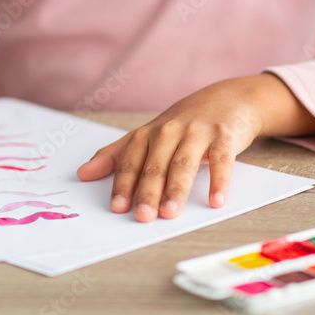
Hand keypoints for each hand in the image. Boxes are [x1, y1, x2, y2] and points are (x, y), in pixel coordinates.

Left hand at [76, 73, 314, 221]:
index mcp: (150, 132)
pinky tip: (216, 200)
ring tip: (170, 213)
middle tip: (143, 216)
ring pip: (184, 163)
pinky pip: (221, 160)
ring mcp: (199, 132)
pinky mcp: (225, 136)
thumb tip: (83, 173)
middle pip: (156, 164)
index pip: (132, 159)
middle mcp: (171, 130)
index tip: (118, 206)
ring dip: (177, 189)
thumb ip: (117, 154)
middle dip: (148, 191)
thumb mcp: (150, 133)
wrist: (231, 98)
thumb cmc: (186, 121)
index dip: (123, 183)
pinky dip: (219, 181)